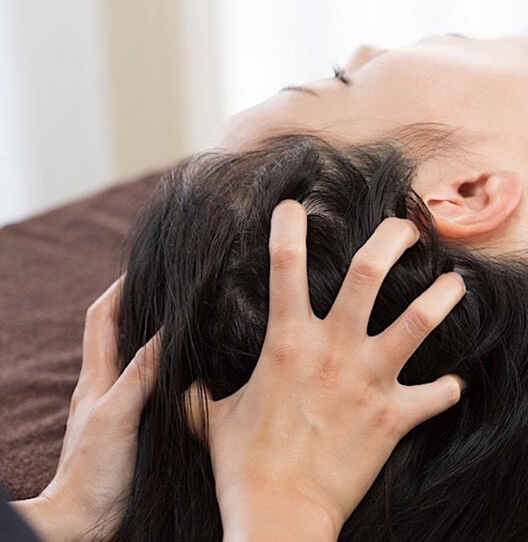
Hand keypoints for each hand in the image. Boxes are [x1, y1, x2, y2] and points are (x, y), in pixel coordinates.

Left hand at [11, 278, 160, 541]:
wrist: (83, 521)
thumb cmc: (93, 472)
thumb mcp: (118, 415)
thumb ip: (141, 373)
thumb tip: (168, 330)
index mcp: (96, 378)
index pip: (102, 318)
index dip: (120, 287)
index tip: (145, 266)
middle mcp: (105, 387)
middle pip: (117, 332)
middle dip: (139, 304)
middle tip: (172, 287)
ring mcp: (118, 407)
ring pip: (135, 359)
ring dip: (153, 335)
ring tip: (185, 320)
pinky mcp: (133, 427)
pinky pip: (150, 386)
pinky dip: (165, 369)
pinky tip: (189, 373)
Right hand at [186, 200, 466, 540]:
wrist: (281, 516)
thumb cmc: (244, 466)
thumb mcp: (211, 420)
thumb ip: (198, 393)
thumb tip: (178, 385)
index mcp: (287, 342)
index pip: (284, 265)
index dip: (288, 225)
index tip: (295, 205)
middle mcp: (333, 350)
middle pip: (369, 273)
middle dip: (393, 240)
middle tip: (408, 228)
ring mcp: (369, 380)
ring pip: (419, 320)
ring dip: (443, 296)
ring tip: (456, 282)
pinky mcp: (394, 416)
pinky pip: (436, 395)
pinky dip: (448, 388)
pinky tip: (455, 384)